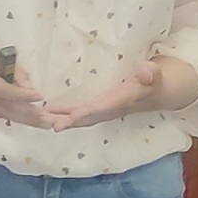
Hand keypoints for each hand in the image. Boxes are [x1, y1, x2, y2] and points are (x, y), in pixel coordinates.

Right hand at [0, 40, 56, 127]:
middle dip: (30, 115)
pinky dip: (19, 118)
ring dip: (28, 120)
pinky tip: (34, 121)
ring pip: (6, 115)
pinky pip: (2, 115)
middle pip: (5, 108)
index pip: (1, 89)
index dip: (21, 95)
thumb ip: (14, 70)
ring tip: (47, 123)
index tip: (40, 96)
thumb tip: (31, 89)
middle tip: (51, 120)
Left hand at [43, 55, 196, 130]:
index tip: (73, 117)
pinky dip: (63, 115)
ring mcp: (102, 110)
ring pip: (80, 118)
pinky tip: (48, 113)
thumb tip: (147, 72)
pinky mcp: (97, 108)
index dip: (87, 112)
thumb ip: (150, 74)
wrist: (155, 93)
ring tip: (42, 119)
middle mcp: (109, 109)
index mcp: (121, 101)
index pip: (102, 108)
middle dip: (69, 122)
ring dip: (62, 120)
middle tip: (51, 125)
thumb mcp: (153, 74)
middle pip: (87, 118)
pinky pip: (78, 114)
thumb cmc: (152, 80)